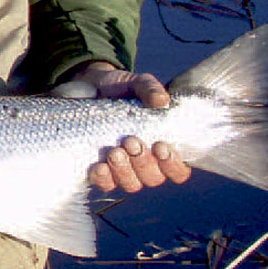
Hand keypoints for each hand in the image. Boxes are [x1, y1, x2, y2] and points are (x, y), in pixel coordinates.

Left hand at [58, 61, 191, 193]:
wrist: (89, 86)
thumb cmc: (121, 89)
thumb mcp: (137, 84)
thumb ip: (150, 89)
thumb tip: (162, 100)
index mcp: (162, 146)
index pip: (178, 169)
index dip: (173, 165)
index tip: (160, 146)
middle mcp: (144, 162)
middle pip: (153, 178)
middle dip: (143, 162)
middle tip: (131, 141)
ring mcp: (122, 168)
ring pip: (131, 184)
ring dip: (124, 171)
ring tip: (114, 152)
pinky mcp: (99, 169)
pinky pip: (104, 184)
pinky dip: (103, 178)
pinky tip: (99, 166)